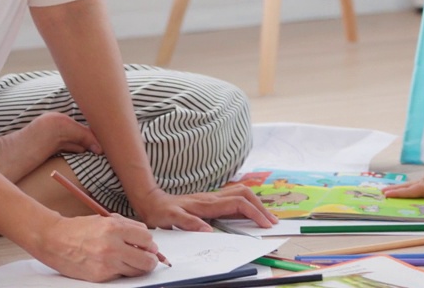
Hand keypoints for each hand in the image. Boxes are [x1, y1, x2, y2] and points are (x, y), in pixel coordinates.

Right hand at [32, 214, 162, 281]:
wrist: (55, 241)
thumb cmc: (79, 229)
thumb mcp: (105, 219)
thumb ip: (128, 227)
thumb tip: (148, 241)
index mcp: (114, 228)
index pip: (147, 239)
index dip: (149, 243)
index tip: (148, 245)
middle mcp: (112, 246)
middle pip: (147, 260)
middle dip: (150, 259)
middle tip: (146, 257)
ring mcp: (106, 264)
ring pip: (137, 271)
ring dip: (138, 267)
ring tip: (130, 260)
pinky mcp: (101, 276)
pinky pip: (122, 276)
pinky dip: (122, 272)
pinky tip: (113, 264)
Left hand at [131, 184, 277, 231]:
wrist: (151, 200)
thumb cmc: (161, 212)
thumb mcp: (170, 219)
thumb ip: (189, 223)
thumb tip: (209, 230)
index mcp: (206, 203)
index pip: (238, 203)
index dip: (254, 213)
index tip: (265, 224)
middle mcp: (212, 197)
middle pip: (245, 194)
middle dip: (261, 207)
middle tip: (272, 222)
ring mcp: (212, 197)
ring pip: (241, 192)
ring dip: (256, 203)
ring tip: (267, 217)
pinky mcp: (211, 199)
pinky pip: (234, 196)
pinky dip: (248, 202)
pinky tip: (251, 211)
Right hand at [383, 156, 423, 198]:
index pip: (409, 191)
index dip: (397, 194)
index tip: (386, 195)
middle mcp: (422, 182)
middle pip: (405, 186)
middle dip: (394, 190)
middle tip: (382, 192)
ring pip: (410, 184)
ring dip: (400, 187)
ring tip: (391, 189)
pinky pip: (416, 183)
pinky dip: (409, 186)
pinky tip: (411, 187)